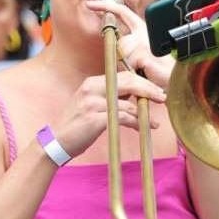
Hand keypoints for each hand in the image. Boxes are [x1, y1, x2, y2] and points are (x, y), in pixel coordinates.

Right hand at [51, 70, 165, 158]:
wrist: (56, 142)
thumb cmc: (76, 126)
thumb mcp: (90, 104)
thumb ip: (109, 97)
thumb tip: (134, 96)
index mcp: (92, 83)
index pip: (123, 76)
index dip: (142, 81)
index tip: (155, 89)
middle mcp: (91, 89)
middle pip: (128, 83)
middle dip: (148, 89)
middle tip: (162, 97)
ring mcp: (92, 103)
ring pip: (127, 102)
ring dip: (144, 112)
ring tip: (154, 119)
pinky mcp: (94, 118)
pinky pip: (122, 117)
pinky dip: (136, 122)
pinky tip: (144, 127)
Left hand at [85, 0, 174, 86]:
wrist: (175, 80)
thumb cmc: (159, 71)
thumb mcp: (142, 55)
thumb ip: (129, 46)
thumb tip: (116, 44)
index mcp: (143, 29)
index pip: (122, 11)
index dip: (105, 6)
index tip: (90, 3)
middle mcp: (143, 31)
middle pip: (119, 42)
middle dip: (124, 58)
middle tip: (139, 66)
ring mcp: (143, 40)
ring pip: (121, 54)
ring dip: (129, 66)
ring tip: (145, 70)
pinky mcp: (142, 51)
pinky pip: (127, 62)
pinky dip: (134, 70)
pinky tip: (146, 71)